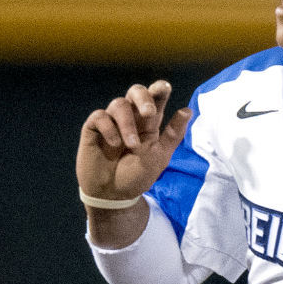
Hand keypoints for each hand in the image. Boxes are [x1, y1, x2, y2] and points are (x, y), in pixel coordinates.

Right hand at [77, 80, 190, 204]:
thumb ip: (173, 135)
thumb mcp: (160, 156)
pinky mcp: (94, 129)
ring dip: (128, 125)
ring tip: (132, 146)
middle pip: (135, 91)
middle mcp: (131, 118)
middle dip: (143, 97)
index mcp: (149, 123)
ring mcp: (112, 121)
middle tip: (149, 113)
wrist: (114, 195)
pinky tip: (115, 145)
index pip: (155, 99)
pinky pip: (100, 116)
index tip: (165, 87)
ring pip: (119, 104)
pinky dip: (109, 129)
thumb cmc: (137, 176)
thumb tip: (188, 110)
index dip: (159, 90)